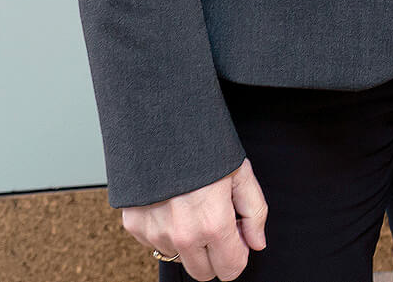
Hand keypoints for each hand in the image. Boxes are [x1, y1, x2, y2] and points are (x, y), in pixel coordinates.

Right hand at [119, 158, 267, 280]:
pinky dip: (166, 230)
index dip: (238, 254)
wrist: (159, 124)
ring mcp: (156, 233)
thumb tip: (257, 242)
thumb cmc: (203, 144)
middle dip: (215, 254)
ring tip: (192, 206)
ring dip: (189, 242)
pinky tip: (172, 203)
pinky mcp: (135, 225)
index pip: (230, 269)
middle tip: (216, 222)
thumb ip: (254, 212)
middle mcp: (182, 235)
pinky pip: (155, 243)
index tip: (237, 237)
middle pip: (204, 273)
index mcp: (213, 224)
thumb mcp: (240, 173)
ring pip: (179, 258)